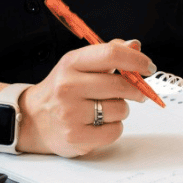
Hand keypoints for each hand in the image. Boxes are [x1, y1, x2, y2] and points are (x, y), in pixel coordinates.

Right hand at [18, 39, 154, 156]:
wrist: (33, 119)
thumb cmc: (62, 90)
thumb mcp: (78, 65)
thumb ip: (108, 54)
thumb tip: (135, 45)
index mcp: (71, 63)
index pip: (111, 54)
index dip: (136, 60)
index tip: (149, 66)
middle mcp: (68, 86)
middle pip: (120, 85)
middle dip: (135, 90)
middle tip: (137, 93)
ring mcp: (70, 113)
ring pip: (120, 109)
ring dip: (121, 110)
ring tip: (106, 109)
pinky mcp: (75, 137)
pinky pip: (114, 131)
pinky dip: (113, 128)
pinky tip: (100, 124)